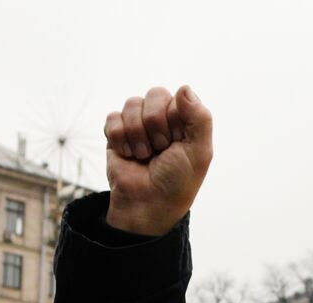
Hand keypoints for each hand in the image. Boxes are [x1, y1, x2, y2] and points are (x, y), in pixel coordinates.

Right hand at [103, 85, 212, 236]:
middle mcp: (161, 118)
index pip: (176, 97)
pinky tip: (128, 155)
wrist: (147, 205)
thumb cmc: (176, 181)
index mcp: (183, 119)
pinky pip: (112, 118)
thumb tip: (184, 87)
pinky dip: (120, 138)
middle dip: (155, 125)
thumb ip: (200, 117)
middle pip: (154, 95)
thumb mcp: (199, 151)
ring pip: (131, 104)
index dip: (174, 120)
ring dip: (137, 134)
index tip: (176, 144)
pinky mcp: (116, 135)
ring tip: (143, 155)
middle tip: (159, 150)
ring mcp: (137, 125)